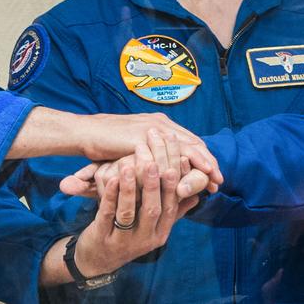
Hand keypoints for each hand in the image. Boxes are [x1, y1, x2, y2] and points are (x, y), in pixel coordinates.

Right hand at [9, 108, 221, 190]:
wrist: (85, 134)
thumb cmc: (104, 145)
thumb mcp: (131, 152)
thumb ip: (146, 157)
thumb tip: (157, 171)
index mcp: (157, 124)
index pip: (186, 142)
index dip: (199, 159)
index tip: (210, 175)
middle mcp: (160, 123)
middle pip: (193, 142)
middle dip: (207, 162)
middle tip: (218, 180)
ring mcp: (155, 126)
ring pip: (189, 146)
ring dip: (204, 164)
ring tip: (213, 181)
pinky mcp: (149, 134)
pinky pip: (174, 150)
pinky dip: (190, 164)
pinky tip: (198, 176)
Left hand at [42, 130, 198, 283]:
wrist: (97, 261)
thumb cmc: (128, 235)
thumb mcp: (152, 226)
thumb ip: (173, 211)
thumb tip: (198, 194)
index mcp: (161, 233)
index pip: (173, 204)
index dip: (177, 181)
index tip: (182, 156)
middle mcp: (146, 239)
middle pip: (154, 208)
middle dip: (156, 182)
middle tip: (155, 157)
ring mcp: (124, 240)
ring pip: (131, 212)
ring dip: (132, 186)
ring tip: (131, 163)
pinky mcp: (103, 238)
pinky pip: (108, 214)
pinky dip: (111, 195)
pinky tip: (112, 177)